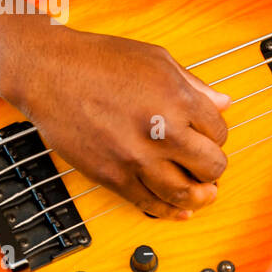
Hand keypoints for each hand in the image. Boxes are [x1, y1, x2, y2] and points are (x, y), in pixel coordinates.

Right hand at [0, 27, 230, 217]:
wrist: (48, 72)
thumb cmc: (98, 60)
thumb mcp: (157, 60)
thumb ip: (194, 85)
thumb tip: (224, 103)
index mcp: (178, 99)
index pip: (220, 132)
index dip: (217, 137)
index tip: (208, 138)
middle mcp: (162, 130)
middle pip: (211, 166)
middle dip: (213, 168)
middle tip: (207, 167)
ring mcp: (137, 157)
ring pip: (185, 193)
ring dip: (199, 197)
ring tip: (203, 195)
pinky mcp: (113, 175)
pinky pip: (150, 203)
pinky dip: (169, 211)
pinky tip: (178, 210)